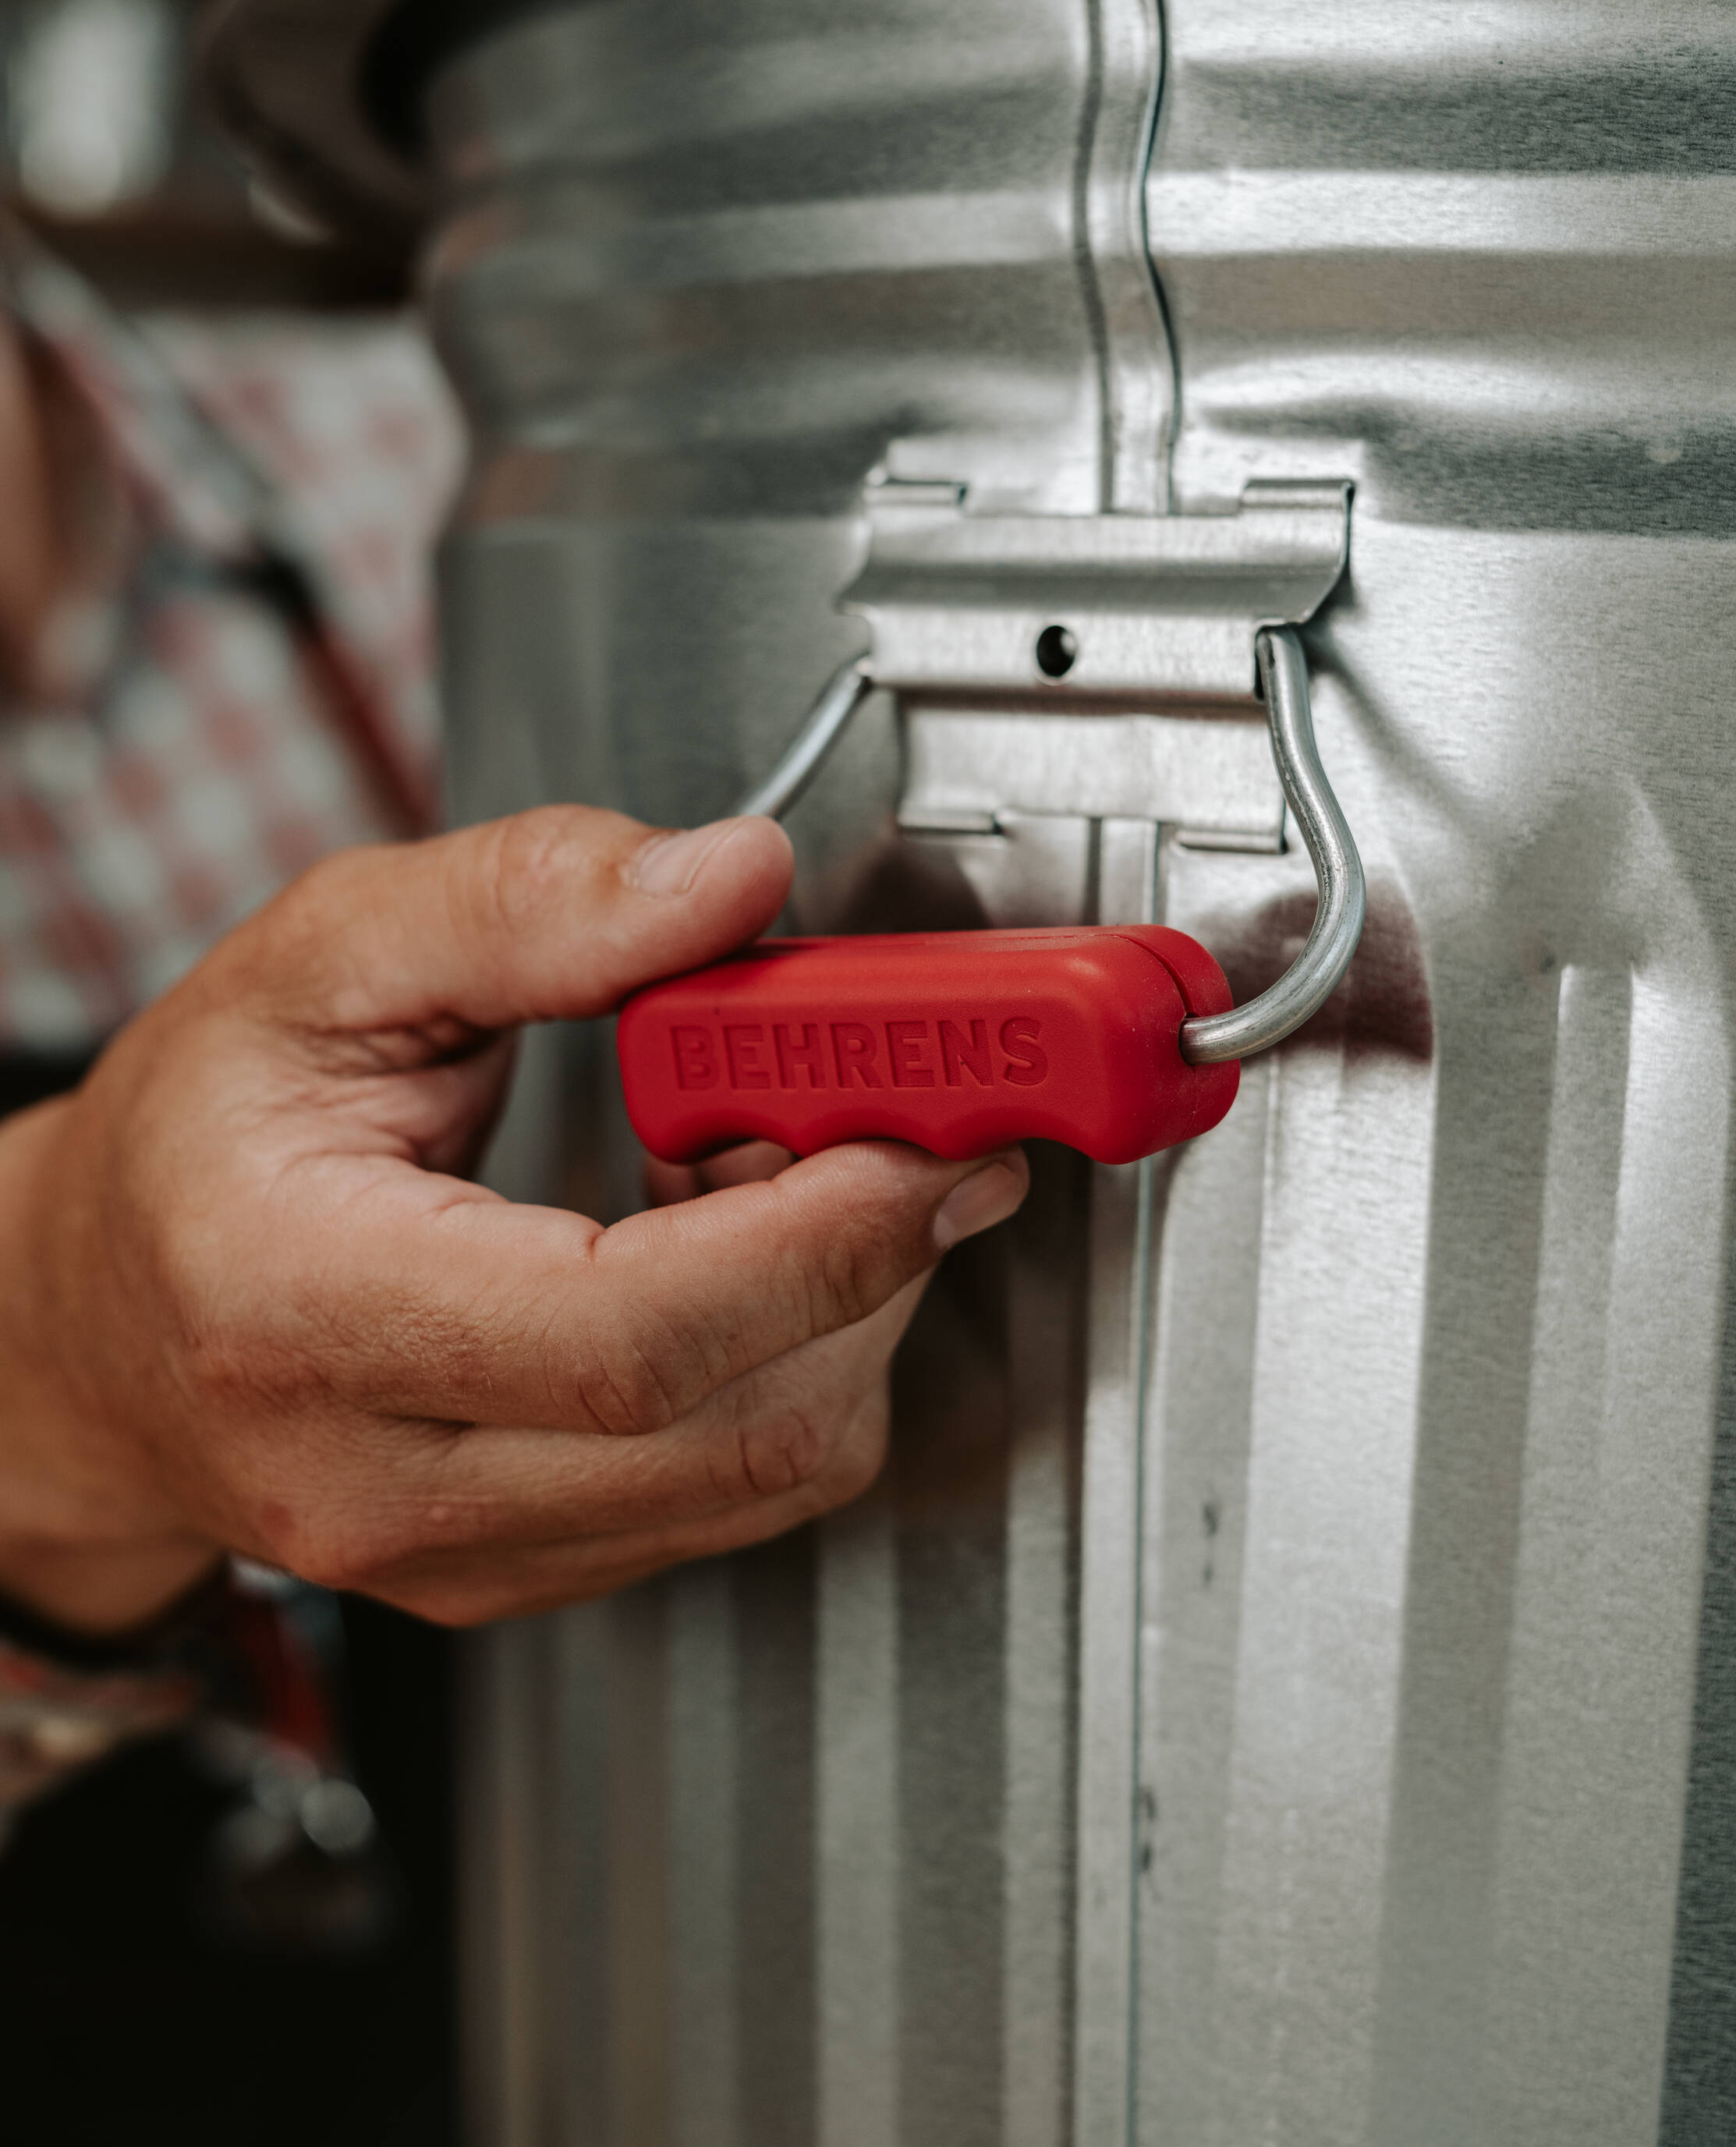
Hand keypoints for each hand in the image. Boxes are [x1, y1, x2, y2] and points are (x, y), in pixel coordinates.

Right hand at [0, 809, 1026, 1632]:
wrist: (89, 1326)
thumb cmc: (190, 1143)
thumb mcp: (322, 955)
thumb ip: (529, 898)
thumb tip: (728, 879)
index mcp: (304, 1309)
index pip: (630, 1331)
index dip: (821, 1229)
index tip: (927, 1126)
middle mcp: (384, 1478)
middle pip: (736, 1422)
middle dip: (876, 1256)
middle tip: (894, 1112)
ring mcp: (461, 1557)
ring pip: (765, 1471)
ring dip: (842, 1307)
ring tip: (770, 1167)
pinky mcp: (525, 1573)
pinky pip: (733, 1491)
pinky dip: (791, 1360)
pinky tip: (731, 1252)